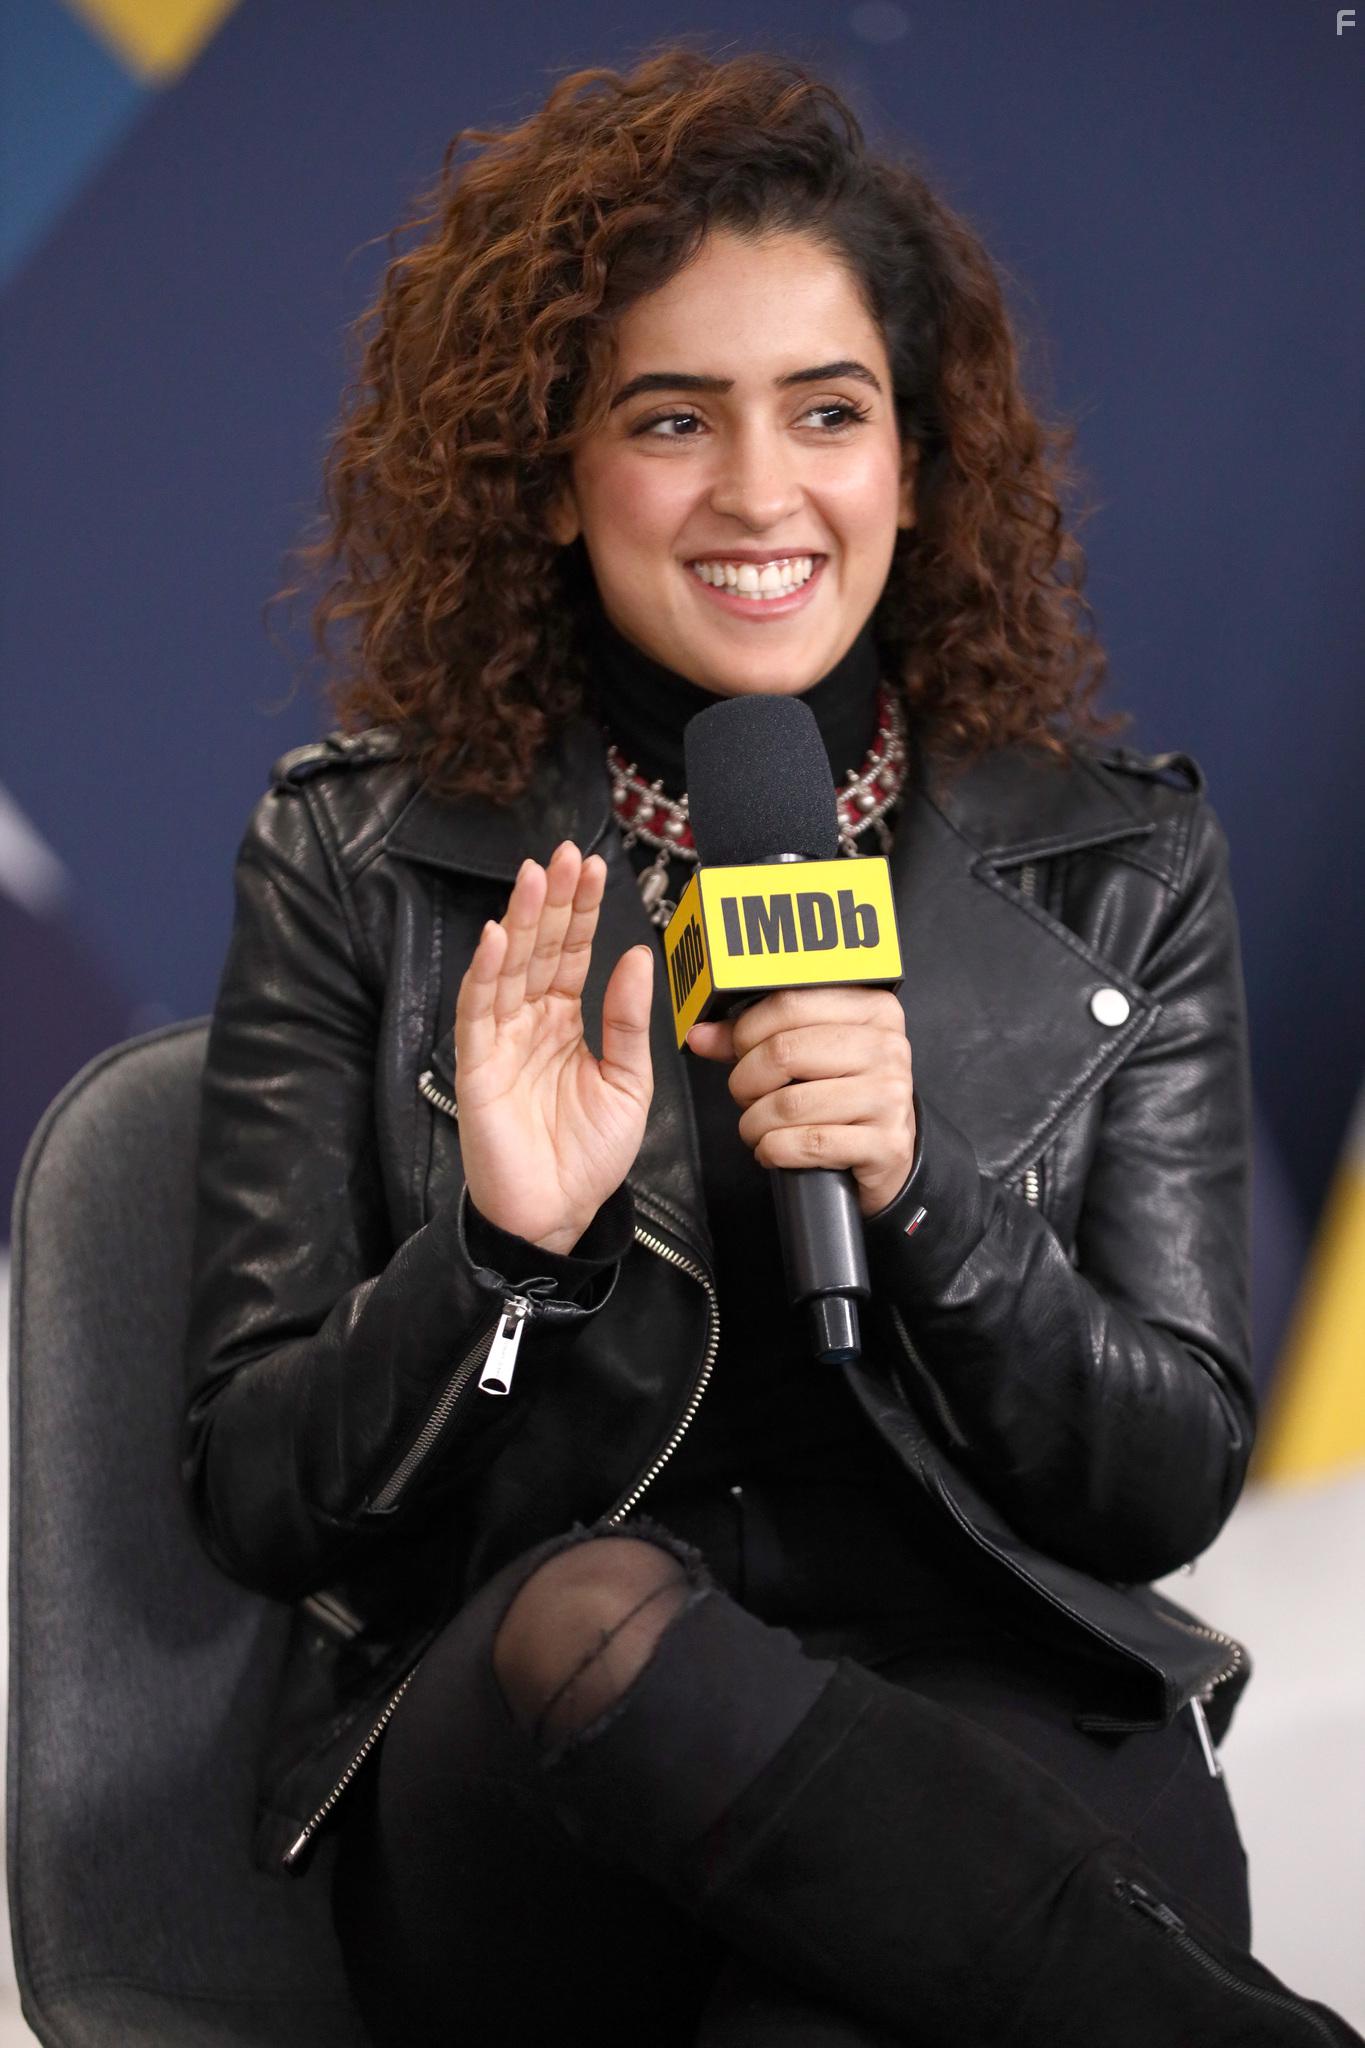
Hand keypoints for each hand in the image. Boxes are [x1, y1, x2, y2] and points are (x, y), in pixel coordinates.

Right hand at [454, 841, 653, 1254]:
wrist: (559, 1214)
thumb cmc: (588, 1156)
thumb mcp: (629, 1082)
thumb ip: (629, 1020)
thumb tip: (636, 957)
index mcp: (566, 1023)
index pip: (572, 954)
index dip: (581, 911)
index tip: (593, 868)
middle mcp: (530, 1024)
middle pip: (540, 949)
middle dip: (552, 901)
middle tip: (564, 855)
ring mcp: (501, 1042)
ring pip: (508, 968)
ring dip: (519, 921)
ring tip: (534, 877)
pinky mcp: (478, 1068)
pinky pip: (479, 1013)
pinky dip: (486, 974)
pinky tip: (496, 938)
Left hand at [687, 988, 915, 1216]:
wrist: (887, 1151)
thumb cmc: (841, 1094)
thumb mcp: (807, 1054)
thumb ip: (753, 1037)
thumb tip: (700, 1035)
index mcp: (872, 1008)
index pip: (788, 1003)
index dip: (746, 1032)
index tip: (738, 1051)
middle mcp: (888, 1047)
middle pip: (784, 1052)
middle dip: (746, 1081)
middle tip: (745, 1095)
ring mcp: (890, 1096)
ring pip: (790, 1104)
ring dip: (755, 1123)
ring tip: (756, 1127)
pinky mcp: (886, 1143)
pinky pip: (809, 1144)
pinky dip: (775, 1150)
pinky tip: (773, 1149)